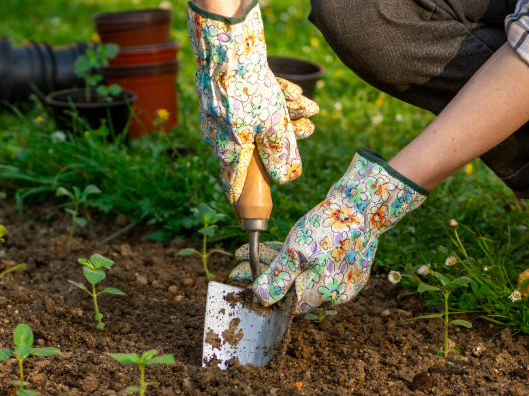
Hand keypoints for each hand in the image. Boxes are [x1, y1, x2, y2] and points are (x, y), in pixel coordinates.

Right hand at [187, 2, 318, 206]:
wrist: (228, 50)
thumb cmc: (248, 93)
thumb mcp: (272, 128)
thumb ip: (279, 156)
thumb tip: (285, 179)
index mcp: (228, 151)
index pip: (236, 184)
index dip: (246, 198)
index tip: (252, 212)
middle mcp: (220, 137)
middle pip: (257, 147)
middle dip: (286, 137)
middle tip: (308, 127)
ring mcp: (220, 116)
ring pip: (258, 123)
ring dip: (285, 116)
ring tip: (309, 110)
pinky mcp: (223, 97)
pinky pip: (252, 105)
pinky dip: (274, 101)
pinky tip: (297, 96)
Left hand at [252, 148, 428, 311]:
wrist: (365, 202)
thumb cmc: (331, 225)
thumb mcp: (296, 251)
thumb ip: (278, 278)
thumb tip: (260, 299)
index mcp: (324, 294)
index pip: (286, 303)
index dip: (261, 292)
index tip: (240, 278)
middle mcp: (336, 291)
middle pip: (292, 289)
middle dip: (263, 276)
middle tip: (239, 265)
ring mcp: (344, 277)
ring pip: (302, 275)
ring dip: (276, 266)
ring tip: (250, 252)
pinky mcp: (348, 263)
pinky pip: (315, 266)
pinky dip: (296, 260)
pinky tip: (277, 249)